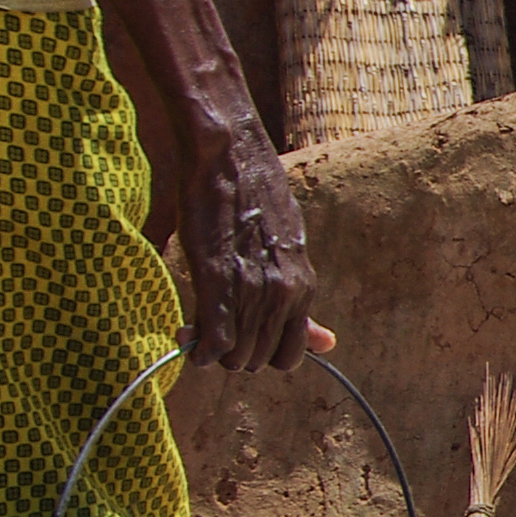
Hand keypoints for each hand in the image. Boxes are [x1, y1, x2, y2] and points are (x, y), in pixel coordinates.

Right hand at [174, 118, 334, 374]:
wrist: (228, 155)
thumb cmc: (253, 199)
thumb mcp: (290, 250)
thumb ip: (302, 305)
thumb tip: (328, 344)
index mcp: (303, 288)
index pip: (290, 356)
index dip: (261, 352)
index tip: (241, 334)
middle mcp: (284, 295)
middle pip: (258, 360)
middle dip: (233, 353)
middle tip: (213, 328)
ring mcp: (252, 289)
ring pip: (234, 357)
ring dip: (212, 350)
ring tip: (197, 324)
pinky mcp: (216, 280)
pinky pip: (214, 341)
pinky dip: (199, 349)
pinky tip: (187, 331)